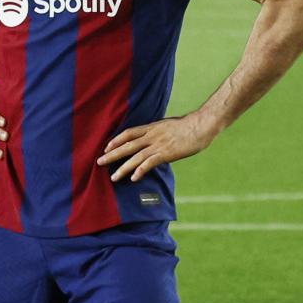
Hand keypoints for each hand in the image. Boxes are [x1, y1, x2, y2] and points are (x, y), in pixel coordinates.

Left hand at [97, 113, 218, 181]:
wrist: (202, 124)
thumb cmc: (189, 126)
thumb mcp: (169, 126)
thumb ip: (159, 132)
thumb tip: (153, 138)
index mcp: (152, 128)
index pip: (128, 133)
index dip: (116, 140)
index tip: (106, 147)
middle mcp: (152, 136)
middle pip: (127, 145)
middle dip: (112, 154)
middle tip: (99, 162)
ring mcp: (159, 144)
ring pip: (135, 157)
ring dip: (123, 168)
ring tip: (113, 177)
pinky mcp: (167, 153)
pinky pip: (150, 163)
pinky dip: (140, 170)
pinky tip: (134, 178)